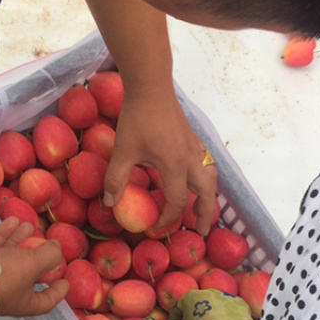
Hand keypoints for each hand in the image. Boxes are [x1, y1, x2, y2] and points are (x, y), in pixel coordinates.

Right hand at [0, 217, 68, 316]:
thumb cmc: (3, 276)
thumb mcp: (34, 264)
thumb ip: (50, 255)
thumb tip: (57, 249)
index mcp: (24, 303)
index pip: (46, 303)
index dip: (57, 293)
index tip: (66, 283)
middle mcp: (7, 295)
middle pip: (27, 278)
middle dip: (37, 259)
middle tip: (46, 247)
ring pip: (10, 260)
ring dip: (20, 241)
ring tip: (28, 224)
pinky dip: (4, 236)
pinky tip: (11, 220)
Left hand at [102, 90, 217, 233]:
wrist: (151, 87)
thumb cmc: (137, 119)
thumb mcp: (123, 151)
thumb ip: (116, 180)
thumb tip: (109, 204)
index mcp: (175, 166)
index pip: (177, 201)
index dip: (167, 217)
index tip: (156, 226)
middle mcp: (191, 159)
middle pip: (206, 193)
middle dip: (205, 214)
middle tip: (201, 231)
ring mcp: (195, 148)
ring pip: (211, 178)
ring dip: (208, 196)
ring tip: (200, 209)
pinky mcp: (193, 139)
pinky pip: (207, 165)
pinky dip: (205, 179)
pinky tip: (195, 180)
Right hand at [166, 289, 257, 319]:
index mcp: (190, 296)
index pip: (177, 306)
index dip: (175, 318)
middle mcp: (207, 291)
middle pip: (195, 303)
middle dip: (192, 315)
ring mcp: (225, 295)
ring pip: (212, 304)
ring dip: (209, 314)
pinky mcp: (238, 301)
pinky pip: (227, 308)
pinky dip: (224, 315)